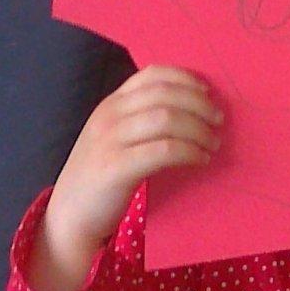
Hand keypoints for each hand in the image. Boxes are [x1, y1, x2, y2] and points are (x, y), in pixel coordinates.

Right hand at [27, 66, 222, 290]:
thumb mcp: (115, 137)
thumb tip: (190, 109)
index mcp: (111, 104)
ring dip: (198, 129)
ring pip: (167, 119)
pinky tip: (201, 160)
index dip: (185, 79)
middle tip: (219, 121)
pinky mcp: (117, 168)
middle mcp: (109, 116)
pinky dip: (189, 152)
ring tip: (213, 143)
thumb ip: (140, 119)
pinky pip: (164, 150)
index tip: (208, 92)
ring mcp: (110, 140)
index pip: (152, 75)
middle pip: (165, 95)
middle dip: (199, 105)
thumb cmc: (101, 177)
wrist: (70, 215)